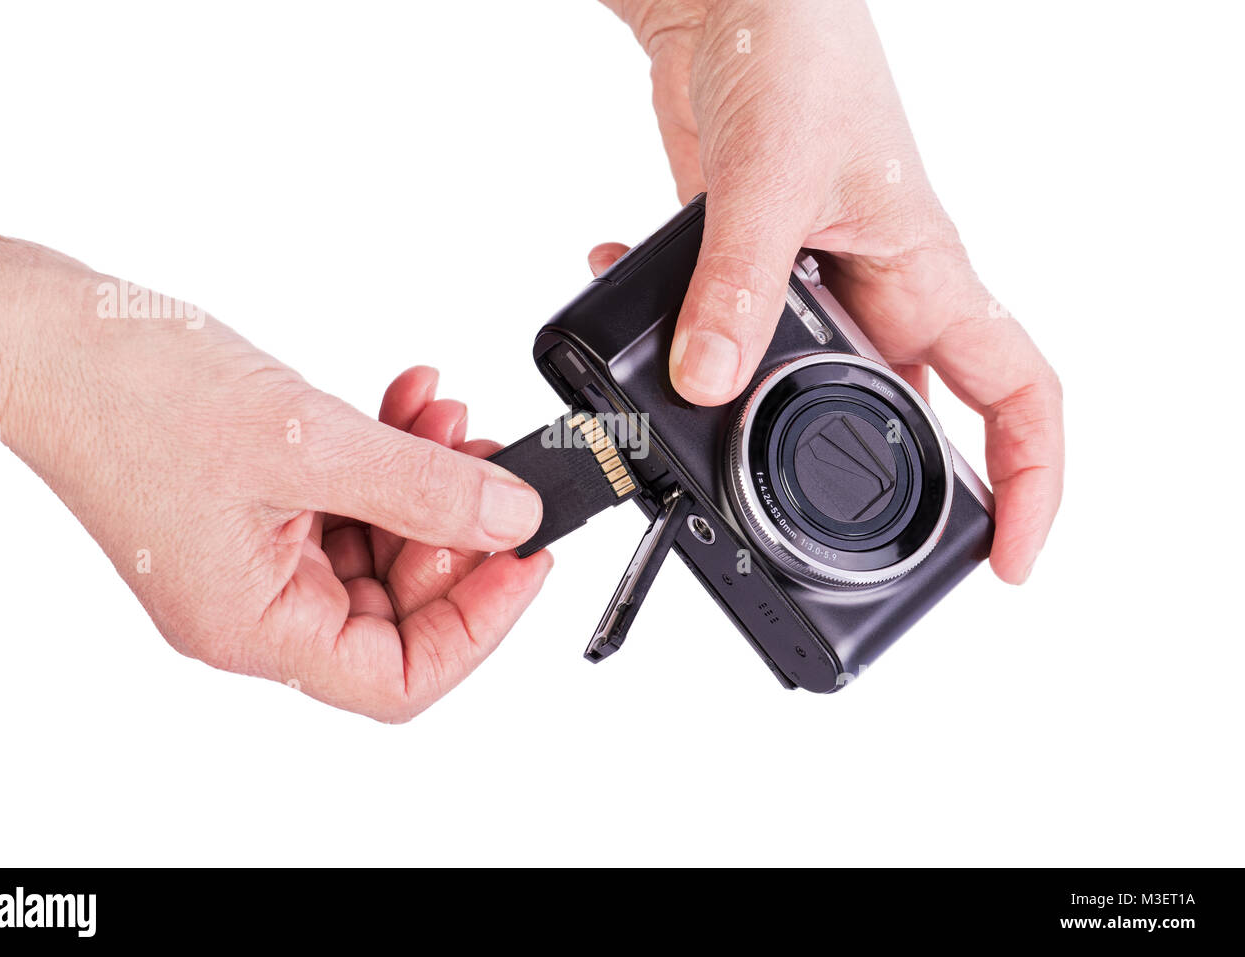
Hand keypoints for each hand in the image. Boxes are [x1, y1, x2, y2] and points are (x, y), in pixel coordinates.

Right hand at [0, 231, 549, 721]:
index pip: (398, 677)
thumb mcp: (308, 442)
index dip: (480, 624)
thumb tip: (512, 517)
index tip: (528, 557)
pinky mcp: (262, 509)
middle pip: (401, 609)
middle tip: (496, 468)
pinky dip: (391, 458)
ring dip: (430, 484)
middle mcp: (256, 608)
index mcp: (253, 627)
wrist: (49, 332)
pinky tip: (411, 405)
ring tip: (451, 419)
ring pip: (383, 546)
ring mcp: (259, 558)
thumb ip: (421, 487)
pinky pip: (352, 502)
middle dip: (460, 532)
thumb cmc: (132, 392)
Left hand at [600, 0, 1062, 581]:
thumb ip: (737, 287)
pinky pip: (720, 331)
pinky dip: (669, 335)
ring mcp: (813, 288)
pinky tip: (622, 304)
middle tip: (797, 529)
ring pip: (794, 389)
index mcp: (927, 276)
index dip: (1029, 484)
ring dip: (733, 408)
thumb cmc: (800, 50)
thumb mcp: (772, 180)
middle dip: (854, 482)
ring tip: (675, 417)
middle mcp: (880, 294)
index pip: (1015, 395)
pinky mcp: (748, 271)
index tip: (1005, 560)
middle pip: (898, 420)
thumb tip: (708, 384)